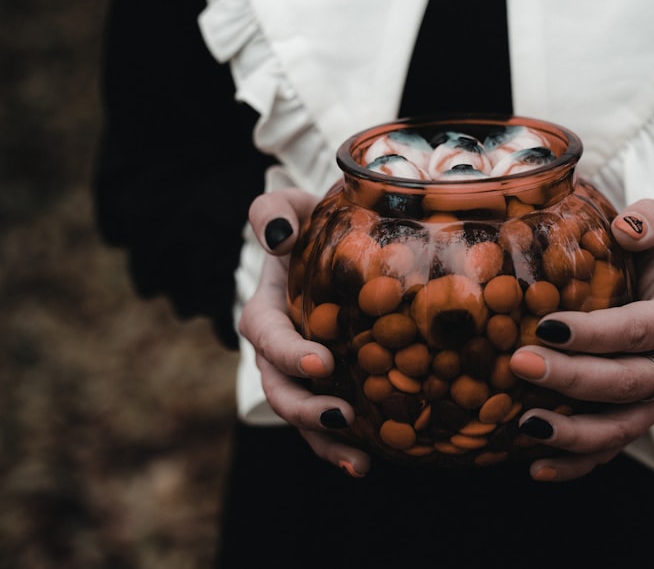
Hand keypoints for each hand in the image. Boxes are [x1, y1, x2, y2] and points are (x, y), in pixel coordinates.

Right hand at [240, 188, 371, 477]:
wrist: (335, 241)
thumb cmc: (310, 222)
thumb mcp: (289, 206)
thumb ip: (272, 213)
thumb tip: (279, 236)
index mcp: (266, 309)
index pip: (266, 335)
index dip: (287, 353)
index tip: (320, 362)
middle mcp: (279, 348)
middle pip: (280, 387)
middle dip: (305, 408)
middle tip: (341, 415)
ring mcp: (304, 372)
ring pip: (303, 416)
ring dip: (326, 442)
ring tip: (359, 463)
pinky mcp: (332, 384)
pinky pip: (333, 421)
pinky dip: (346, 445)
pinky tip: (372, 461)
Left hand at [508, 198, 653, 481]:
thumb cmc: (646, 264)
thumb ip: (648, 221)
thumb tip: (626, 225)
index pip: (637, 329)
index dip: (595, 332)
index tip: (546, 325)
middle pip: (626, 382)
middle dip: (573, 378)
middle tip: (520, 363)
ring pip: (620, 428)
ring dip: (573, 433)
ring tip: (526, 425)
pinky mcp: (634, 425)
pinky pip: (608, 453)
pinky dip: (574, 466)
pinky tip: (534, 468)